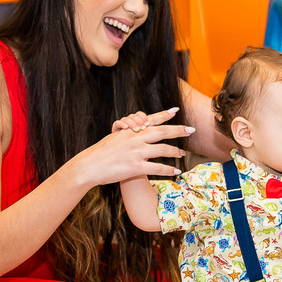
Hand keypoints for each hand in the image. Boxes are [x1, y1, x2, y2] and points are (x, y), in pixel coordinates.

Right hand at [72, 111, 192, 186]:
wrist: (89, 166)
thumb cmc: (101, 152)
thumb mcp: (115, 137)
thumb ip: (129, 134)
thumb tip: (139, 131)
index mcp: (131, 130)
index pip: (151, 120)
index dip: (164, 115)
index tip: (176, 110)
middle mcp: (136, 138)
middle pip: (163, 132)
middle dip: (179, 130)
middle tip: (191, 129)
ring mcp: (136, 153)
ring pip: (163, 150)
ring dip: (176, 151)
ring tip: (183, 154)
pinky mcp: (136, 167)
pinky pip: (157, 167)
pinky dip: (169, 169)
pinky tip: (177, 171)